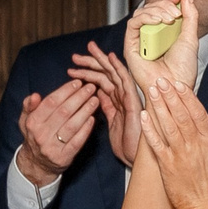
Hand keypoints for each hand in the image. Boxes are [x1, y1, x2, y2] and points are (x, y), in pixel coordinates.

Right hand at [17, 80, 98, 186]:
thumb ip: (28, 106)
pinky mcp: (64, 157)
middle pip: (63, 112)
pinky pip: (78, 141)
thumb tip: (34, 95)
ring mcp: (52, 147)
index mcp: (32, 123)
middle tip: (90, 87)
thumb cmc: (35, 135)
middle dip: (79, 97)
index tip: (77, 82)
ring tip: (95, 100)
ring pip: (72, 126)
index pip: (50, 102)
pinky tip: (93, 118)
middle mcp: (41, 135)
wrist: (37, 164)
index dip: (65, 91)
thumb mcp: (26, 120)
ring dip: (85, 111)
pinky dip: (86, 129)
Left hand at [70, 42, 143, 166]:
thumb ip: (105, 106)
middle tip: (75, 56)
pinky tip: (110, 57)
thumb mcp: (110, 122)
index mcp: (116, 101)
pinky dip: (118, 68)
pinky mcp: (134, 101)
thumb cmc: (125, 144)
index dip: (87, 73)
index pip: (101, 81)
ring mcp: (129, 97)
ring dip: (101, 60)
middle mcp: (123, 96)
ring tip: (89, 49)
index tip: (72, 68)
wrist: (135, 158)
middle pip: (106, 74)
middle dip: (91, 63)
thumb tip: (96, 93)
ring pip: (114, 73)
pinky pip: (126, 81)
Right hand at [121, 0, 201, 95]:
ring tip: (170, 18)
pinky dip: (145, 18)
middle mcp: (151, 35)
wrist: (176, 87)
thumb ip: (190, 15)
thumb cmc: (183, 69)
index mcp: (164, 32)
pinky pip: (133, 25)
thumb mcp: (190, 37)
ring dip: (156, 11)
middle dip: (163, 5)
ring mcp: (140, 41)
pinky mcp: (131, 47)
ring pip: (141, 14)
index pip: (161, 8)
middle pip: (150, 9)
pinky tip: (157, 21)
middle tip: (176, 13)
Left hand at [142, 78, 207, 208]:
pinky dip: (149, 129)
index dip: (187, 96)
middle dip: (170, 96)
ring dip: (159, 107)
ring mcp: (179, 154)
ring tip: (152, 91)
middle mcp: (194, 144)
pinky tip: (144, 116)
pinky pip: (156, 144)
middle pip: (180, 115)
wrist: (206, 207)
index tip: (178, 83)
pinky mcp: (166, 165)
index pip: (197, 112)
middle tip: (160, 80)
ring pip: (167, 125)